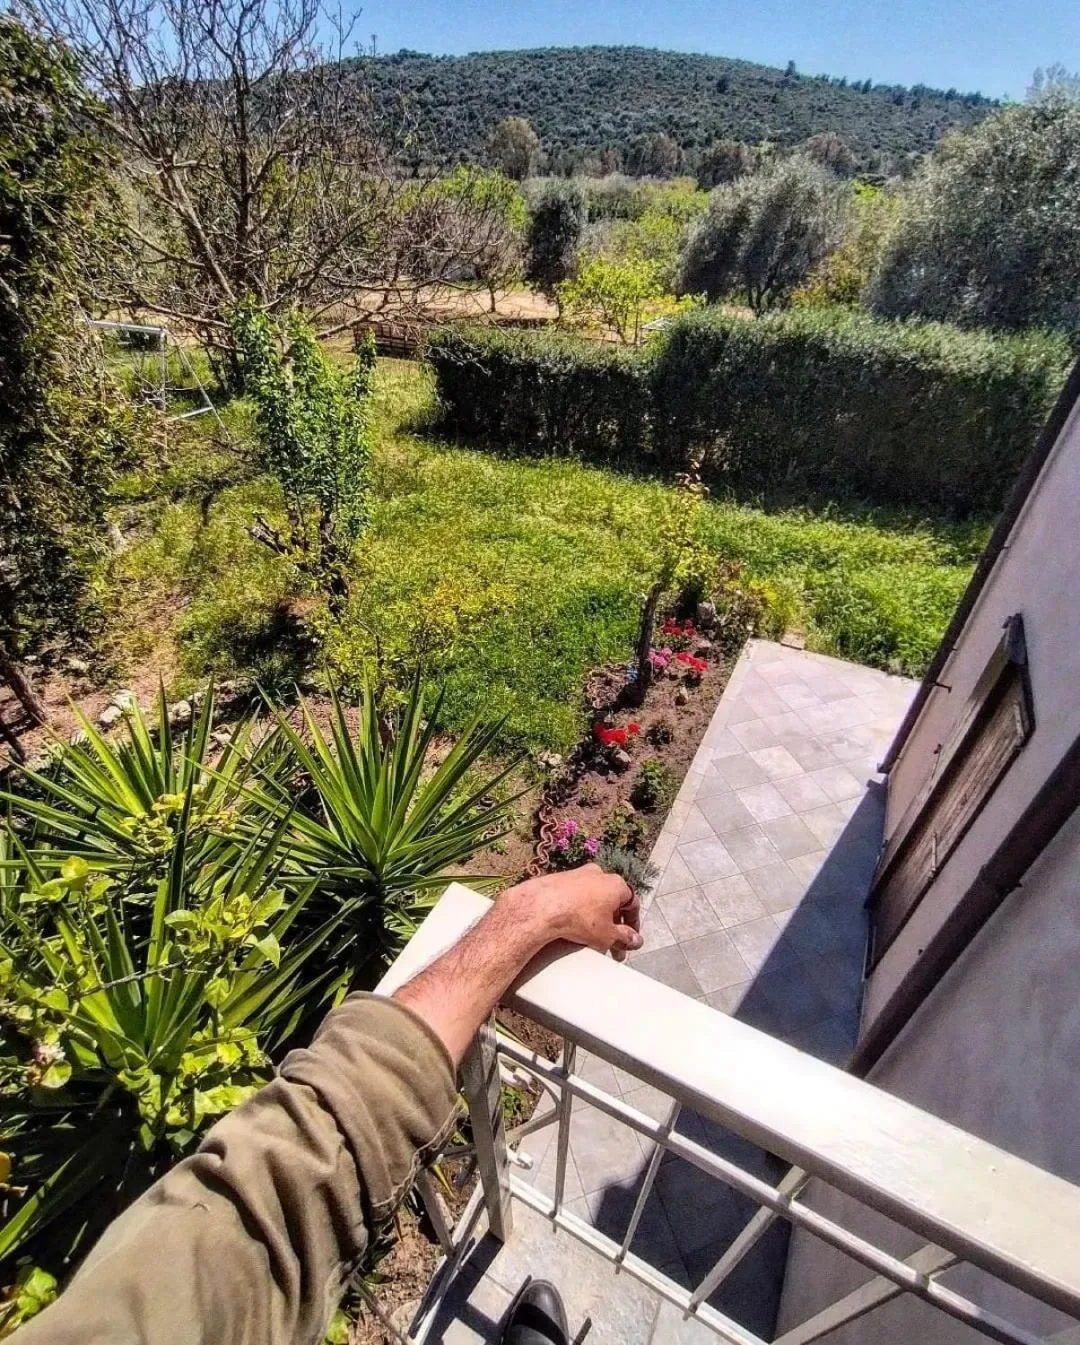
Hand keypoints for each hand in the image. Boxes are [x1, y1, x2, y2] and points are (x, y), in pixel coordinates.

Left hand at [502, 865, 642, 961]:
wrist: (540, 907)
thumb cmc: (578, 919)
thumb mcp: (607, 935)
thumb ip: (624, 938)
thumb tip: (636, 941)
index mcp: (615, 884)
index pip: (632, 904)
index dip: (633, 924)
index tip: (629, 938)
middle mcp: (598, 874)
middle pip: (612, 900)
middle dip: (613, 923)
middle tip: (611, 942)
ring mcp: (577, 874)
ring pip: (593, 897)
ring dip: (595, 916)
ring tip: (591, 936)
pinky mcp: (559, 878)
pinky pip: (574, 896)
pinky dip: (578, 910)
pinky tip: (573, 925)